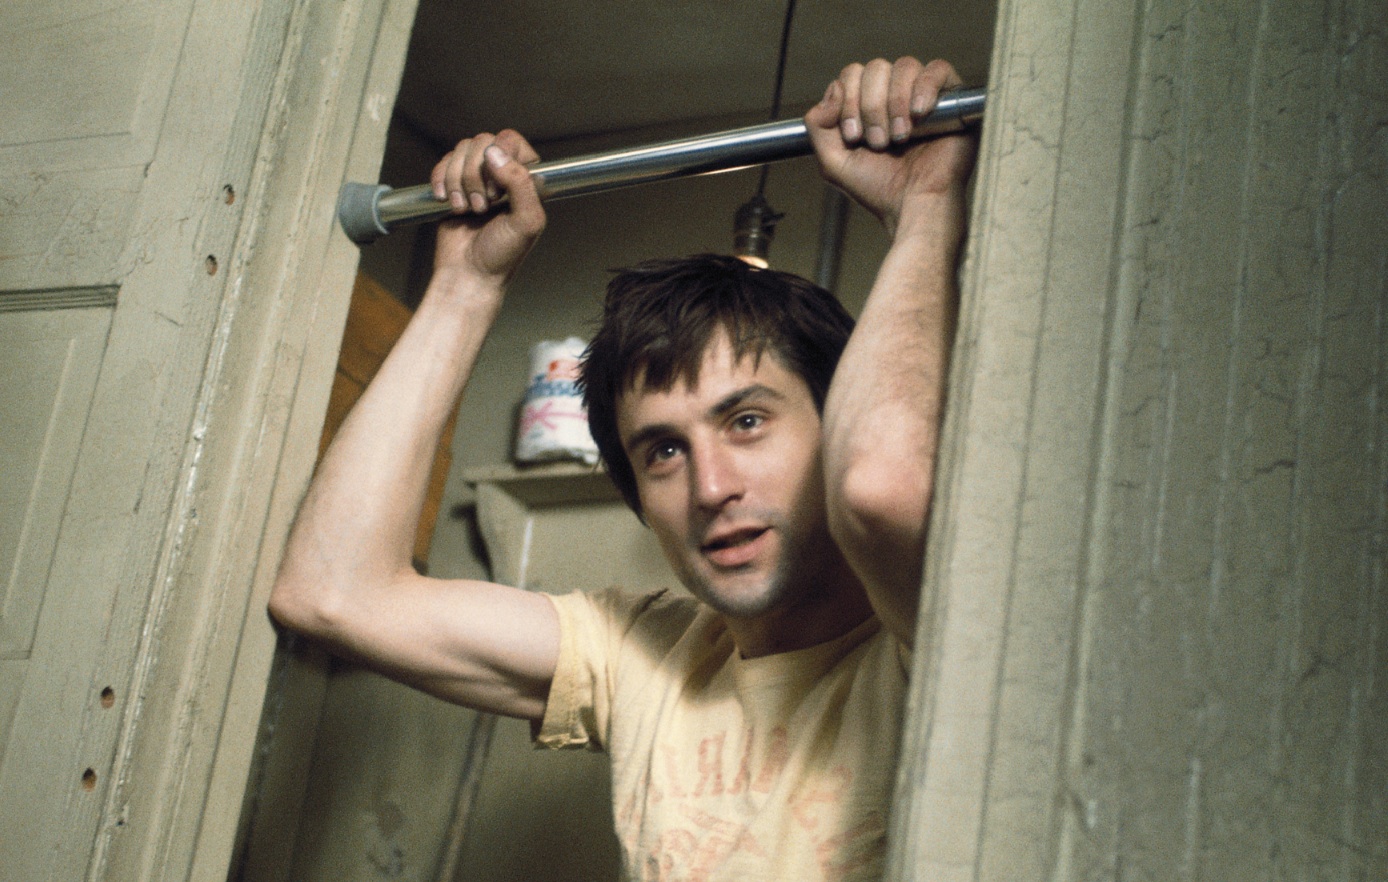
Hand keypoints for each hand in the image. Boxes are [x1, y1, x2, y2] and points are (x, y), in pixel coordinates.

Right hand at [429, 129, 546, 283]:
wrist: (469, 273)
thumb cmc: (503, 254)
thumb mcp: (526, 221)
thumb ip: (520, 183)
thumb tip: (494, 153)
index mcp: (527, 178)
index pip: (511, 141)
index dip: (500, 159)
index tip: (498, 191)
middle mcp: (503, 173)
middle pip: (482, 142)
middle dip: (475, 175)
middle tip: (482, 207)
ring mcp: (477, 177)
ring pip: (461, 150)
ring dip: (458, 181)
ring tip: (466, 209)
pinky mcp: (454, 184)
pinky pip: (443, 162)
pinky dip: (441, 180)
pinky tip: (447, 202)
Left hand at [804, 58, 977, 234]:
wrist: (914, 205)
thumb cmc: (879, 188)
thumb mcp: (833, 161)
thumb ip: (818, 125)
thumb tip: (833, 88)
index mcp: (868, 104)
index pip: (853, 73)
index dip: (849, 99)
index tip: (854, 136)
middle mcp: (895, 95)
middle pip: (876, 67)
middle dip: (871, 106)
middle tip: (878, 142)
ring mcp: (924, 95)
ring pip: (905, 66)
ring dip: (895, 103)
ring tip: (900, 137)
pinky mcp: (952, 99)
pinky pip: (938, 69)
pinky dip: (924, 88)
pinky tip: (919, 114)